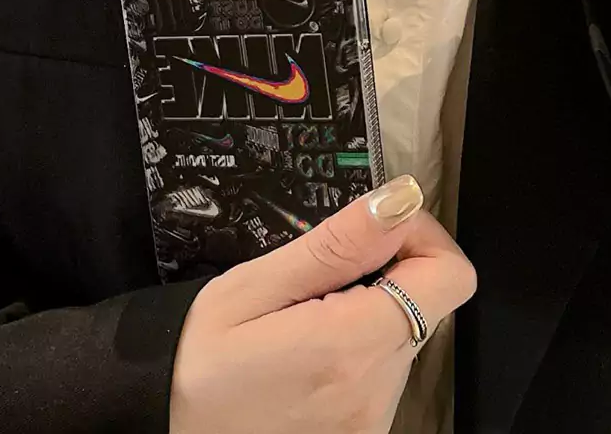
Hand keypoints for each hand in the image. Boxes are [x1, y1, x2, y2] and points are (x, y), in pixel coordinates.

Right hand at [169, 176, 475, 433]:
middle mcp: (376, 393)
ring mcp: (372, 420)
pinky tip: (309, 342)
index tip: (372, 226)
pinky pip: (384, 368)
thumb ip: (334, 247)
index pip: (448, 277)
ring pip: (406, 333)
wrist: (162, 428)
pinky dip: (359, 341)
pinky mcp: (363, 431)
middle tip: (321, 265)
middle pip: (427, 303)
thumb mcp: (253, 287)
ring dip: (369, 305)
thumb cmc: (195, 357)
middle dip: (386, 268)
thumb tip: (398, 200)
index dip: (420, 235)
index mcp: (351, 347)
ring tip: (305, 308)